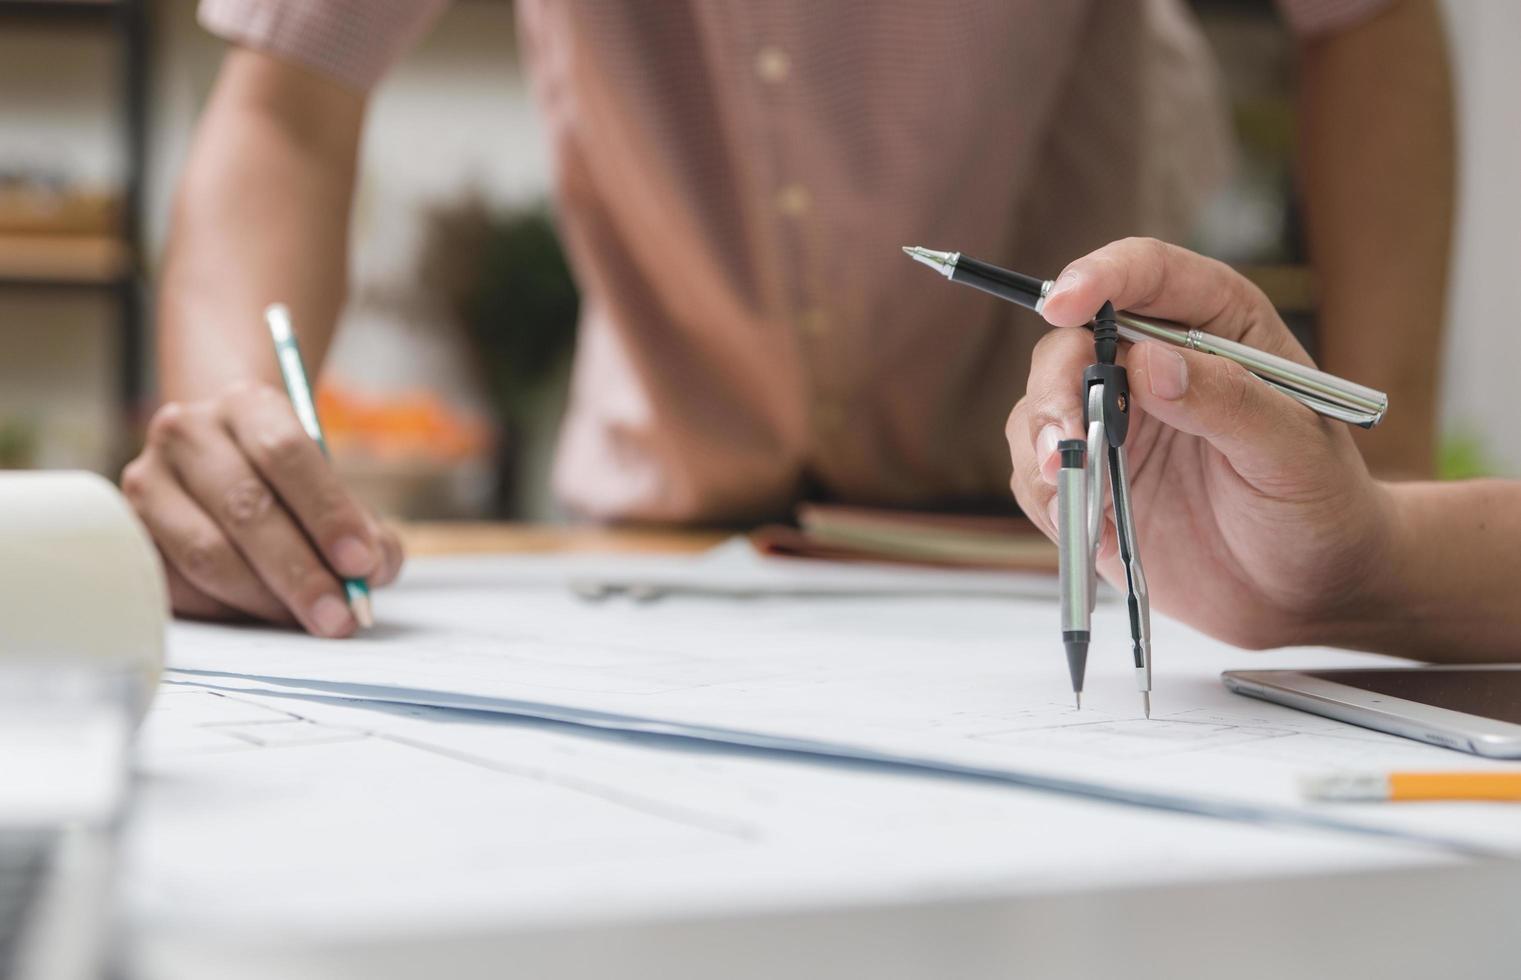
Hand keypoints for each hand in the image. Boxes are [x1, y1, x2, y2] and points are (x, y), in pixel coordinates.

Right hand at [123, 381, 403, 635]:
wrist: (219, 464)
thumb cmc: (291, 486)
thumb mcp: (335, 493)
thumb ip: (367, 533)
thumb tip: (369, 575)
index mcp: (247, 405)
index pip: (285, 452)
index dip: (327, 513)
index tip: (361, 564)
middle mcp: (187, 432)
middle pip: (246, 506)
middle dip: (300, 572)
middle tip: (338, 616)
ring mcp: (147, 480)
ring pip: (207, 553)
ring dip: (264, 598)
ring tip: (305, 619)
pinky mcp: (128, 532)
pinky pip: (177, 584)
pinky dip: (225, 608)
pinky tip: (258, 612)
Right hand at [1006, 238, 1395, 648]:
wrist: (1305, 591)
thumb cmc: (1320, 505)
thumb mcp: (1291, 451)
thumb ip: (1226, 401)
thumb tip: (1149, 361)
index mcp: (1215, 325)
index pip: (1146, 273)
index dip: (1098, 277)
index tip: (1063, 304)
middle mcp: (1153, 363)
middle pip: (1071, 342)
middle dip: (1056, 386)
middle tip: (1067, 439)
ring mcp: (1116, 423)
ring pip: (1042, 406)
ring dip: (1044, 443)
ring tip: (1075, 486)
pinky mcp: (1091, 480)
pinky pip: (1038, 472)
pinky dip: (1048, 492)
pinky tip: (1088, 522)